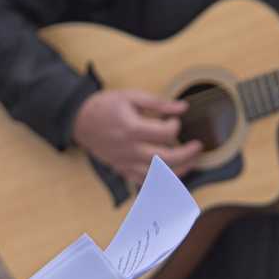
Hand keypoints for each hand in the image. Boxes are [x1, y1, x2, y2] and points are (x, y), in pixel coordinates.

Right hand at [72, 88, 203, 184]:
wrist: (79, 120)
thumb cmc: (104, 106)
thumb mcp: (130, 96)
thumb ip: (158, 103)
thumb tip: (182, 107)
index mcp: (132, 129)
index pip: (165, 133)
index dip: (175, 126)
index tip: (175, 120)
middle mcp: (130, 149)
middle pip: (166, 158)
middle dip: (187, 154)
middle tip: (198, 147)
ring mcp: (125, 162)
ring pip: (157, 175)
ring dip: (178, 171)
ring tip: (191, 163)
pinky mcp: (122, 168)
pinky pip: (143, 181)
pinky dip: (159, 182)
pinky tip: (170, 176)